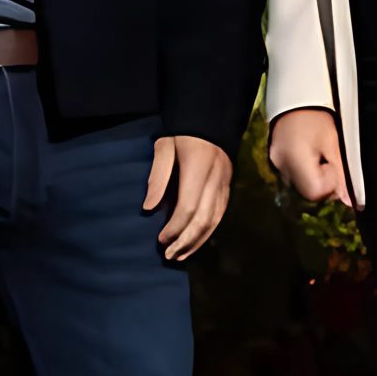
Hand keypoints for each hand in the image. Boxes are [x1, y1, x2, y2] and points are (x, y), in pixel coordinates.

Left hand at [144, 133, 231, 261]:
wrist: (209, 119)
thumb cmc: (181, 133)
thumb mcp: (163, 148)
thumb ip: (157, 178)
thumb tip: (148, 209)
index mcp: (197, 169)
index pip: (188, 207)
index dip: (175, 227)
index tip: (161, 239)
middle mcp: (215, 180)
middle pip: (204, 220)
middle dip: (187, 241)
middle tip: (170, 256)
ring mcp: (224, 184)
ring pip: (215, 221)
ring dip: (198, 241)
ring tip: (181, 255)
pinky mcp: (228, 187)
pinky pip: (220, 215)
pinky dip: (208, 231)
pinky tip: (196, 241)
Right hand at [267, 107, 355, 209]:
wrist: (296, 97)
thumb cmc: (317, 116)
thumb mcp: (335, 144)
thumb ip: (343, 175)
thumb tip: (351, 201)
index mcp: (296, 159)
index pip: (316, 192)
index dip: (330, 184)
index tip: (334, 165)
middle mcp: (282, 164)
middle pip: (307, 192)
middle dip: (323, 182)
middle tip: (329, 159)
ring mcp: (276, 162)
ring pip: (300, 184)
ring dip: (313, 176)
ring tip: (318, 153)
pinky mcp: (274, 158)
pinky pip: (292, 174)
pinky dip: (303, 170)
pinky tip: (309, 153)